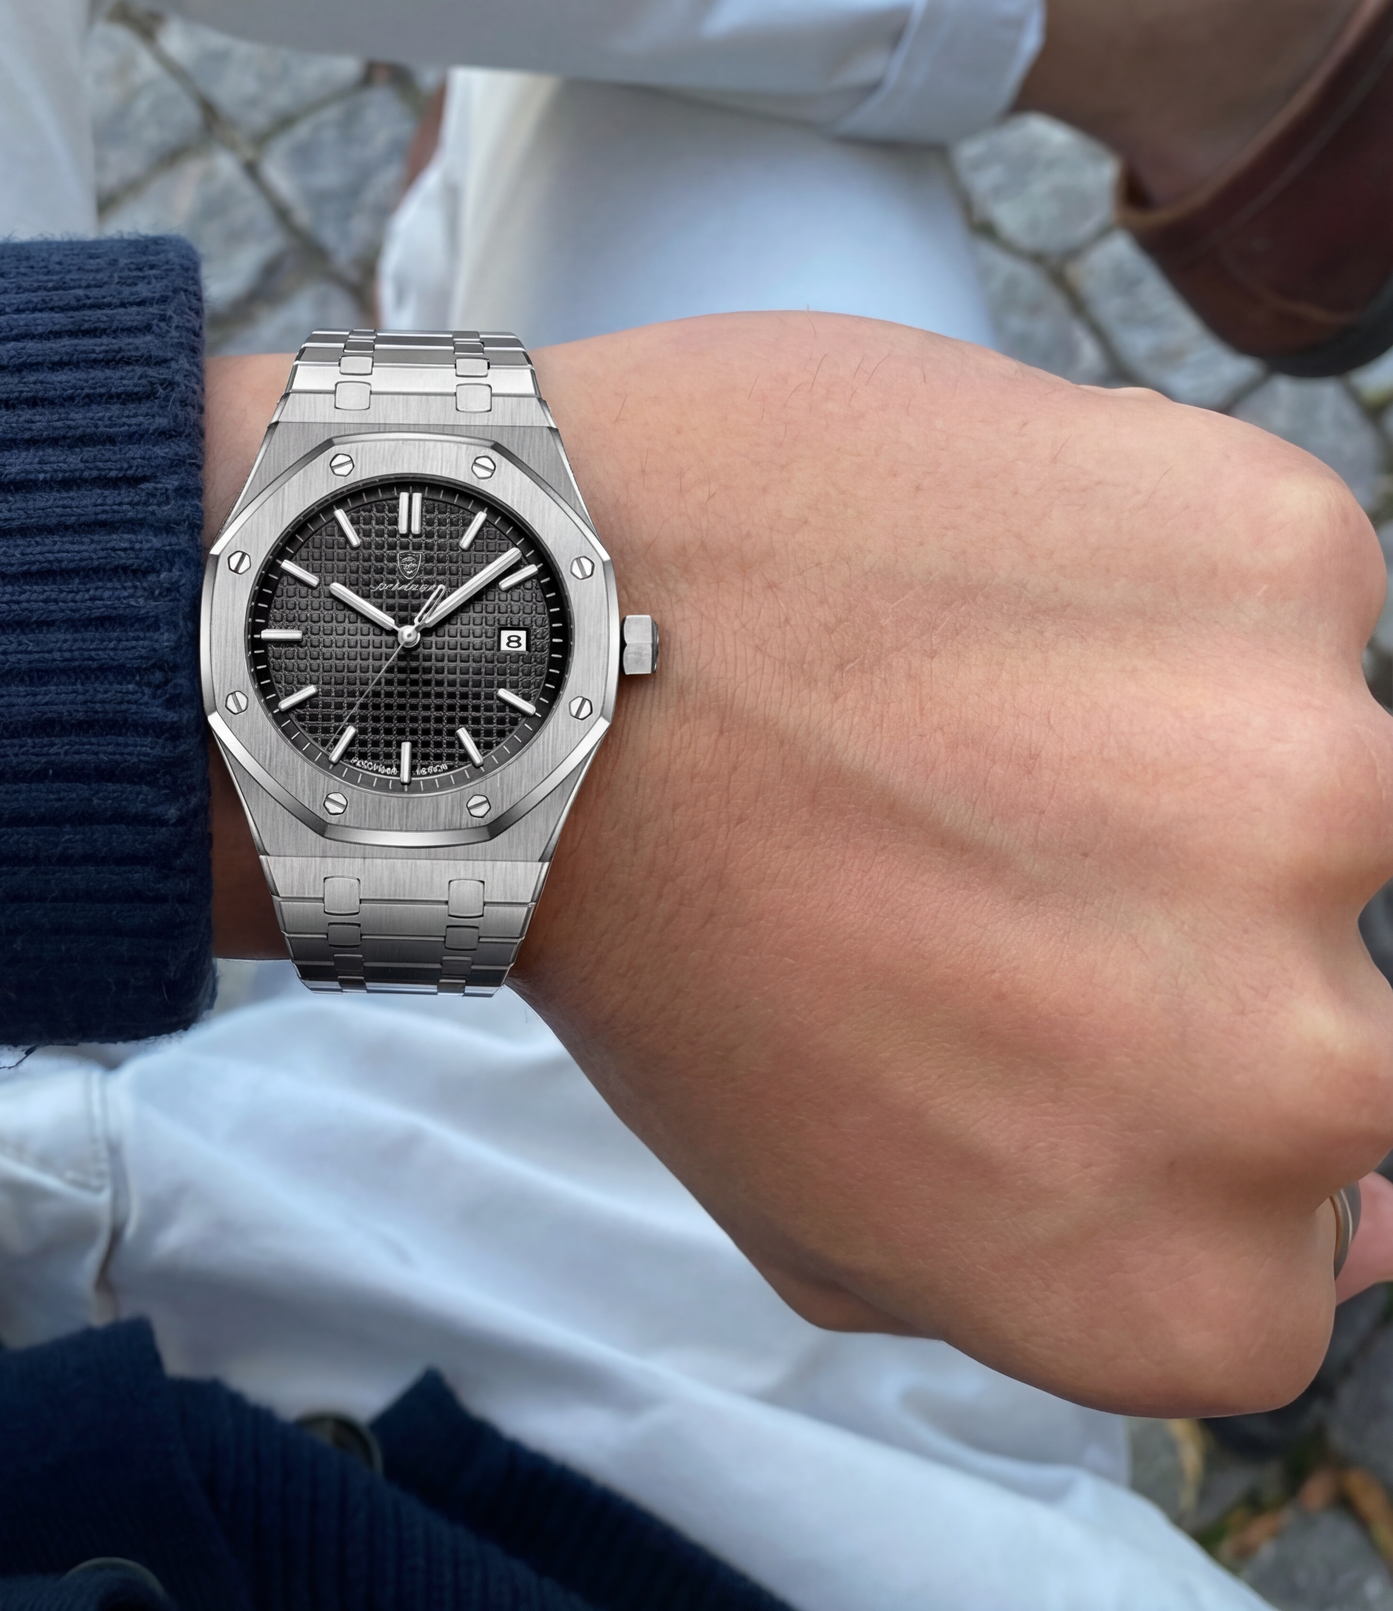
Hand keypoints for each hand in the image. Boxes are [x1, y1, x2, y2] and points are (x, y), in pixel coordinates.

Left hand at [204, 316, 1392, 1418]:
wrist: (523, 646)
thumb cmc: (643, 927)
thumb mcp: (815, 1204)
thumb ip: (1073, 1257)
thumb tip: (1346, 1222)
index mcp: (1175, 1276)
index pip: (1314, 1228)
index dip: (1162, 1088)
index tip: (1040, 992)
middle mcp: (1296, 1072)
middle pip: (1335, 1009)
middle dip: (1169, 914)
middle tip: (985, 824)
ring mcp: (1312, 791)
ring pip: (1317, 775)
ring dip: (1170, 734)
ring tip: (956, 688)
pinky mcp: (1272, 558)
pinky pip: (1271, 586)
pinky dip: (1150, 575)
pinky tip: (967, 577)